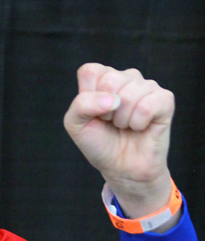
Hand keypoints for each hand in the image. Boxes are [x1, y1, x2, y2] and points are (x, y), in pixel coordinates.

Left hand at [63, 64, 174, 216]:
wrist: (122, 168)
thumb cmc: (100, 144)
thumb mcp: (76, 125)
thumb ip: (81, 104)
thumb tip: (112, 99)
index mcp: (103, 78)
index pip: (90, 71)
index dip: (88, 98)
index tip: (94, 114)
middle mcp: (126, 77)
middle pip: (110, 80)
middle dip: (105, 110)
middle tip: (111, 122)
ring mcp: (147, 86)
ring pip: (128, 94)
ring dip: (122, 119)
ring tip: (125, 126)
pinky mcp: (164, 99)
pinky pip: (147, 105)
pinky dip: (139, 123)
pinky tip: (140, 127)